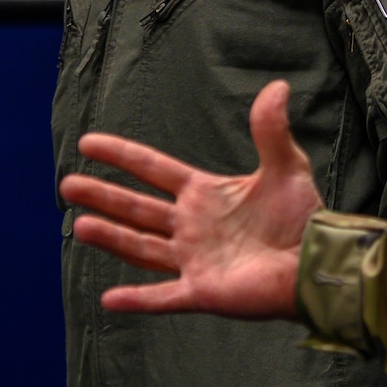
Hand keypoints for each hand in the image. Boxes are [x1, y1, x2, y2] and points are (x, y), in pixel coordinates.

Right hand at [60, 80, 321, 315]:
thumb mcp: (286, 166)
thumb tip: (276, 86)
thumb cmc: (304, 217)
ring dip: (111, 237)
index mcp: (204, 194)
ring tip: (79, 224)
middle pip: (137, 209)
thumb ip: (271, 130)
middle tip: (68, 185)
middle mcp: (192, 226)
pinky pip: (164, 297)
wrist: (318, 260)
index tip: (89, 143)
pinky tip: (109, 299)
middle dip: (103, 197)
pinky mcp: (203, 291)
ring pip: (141, 247)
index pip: (154, 170)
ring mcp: (194, 260)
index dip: (122, 156)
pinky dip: (138, 300)